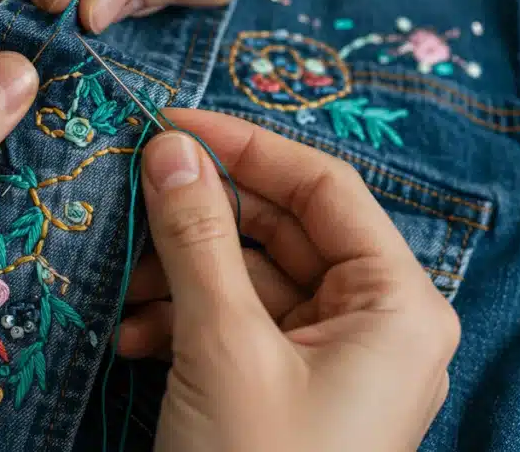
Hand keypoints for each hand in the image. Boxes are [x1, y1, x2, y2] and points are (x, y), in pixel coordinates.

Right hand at [129, 111, 459, 450]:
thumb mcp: (225, 346)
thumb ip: (199, 238)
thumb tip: (170, 149)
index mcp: (398, 306)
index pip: (325, 188)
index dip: (245, 147)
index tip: (169, 124)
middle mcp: (380, 327)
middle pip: (286, 232)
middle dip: (200, 220)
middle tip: (131, 198)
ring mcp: (338, 364)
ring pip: (254, 282)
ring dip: (182, 278)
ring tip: (122, 284)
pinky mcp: (295, 395)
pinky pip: (243, 331)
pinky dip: (188, 325)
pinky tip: (134, 336)